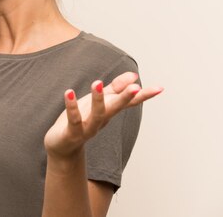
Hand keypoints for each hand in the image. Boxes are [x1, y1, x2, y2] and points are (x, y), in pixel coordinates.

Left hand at [44, 72, 162, 158]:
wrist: (62, 146)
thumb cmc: (81, 119)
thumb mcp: (99, 102)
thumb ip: (115, 88)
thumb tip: (134, 75)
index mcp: (109, 111)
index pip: (129, 102)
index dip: (144, 96)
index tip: (160, 88)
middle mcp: (101, 120)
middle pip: (116, 108)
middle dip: (125, 98)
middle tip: (136, 87)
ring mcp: (87, 128)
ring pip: (96, 115)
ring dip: (97, 100)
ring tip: (97, 83)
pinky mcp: (72, 133)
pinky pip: (73, 120)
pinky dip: (71, 107)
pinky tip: (69, 93)